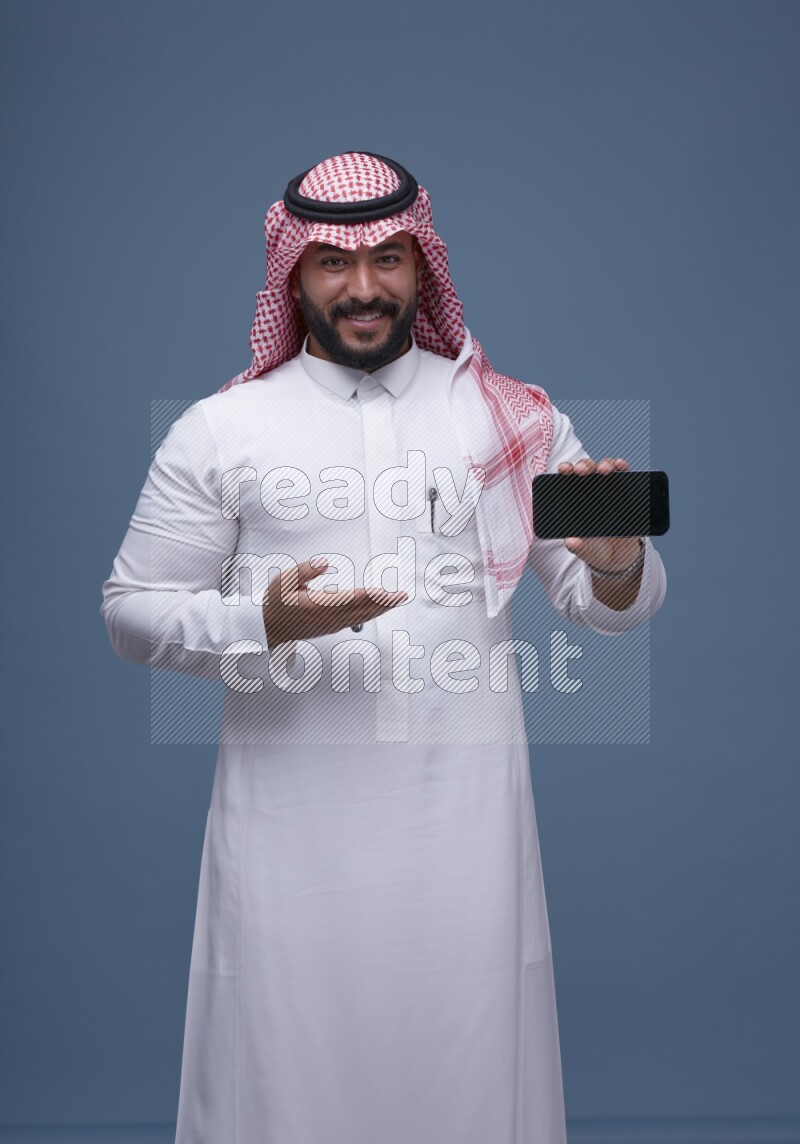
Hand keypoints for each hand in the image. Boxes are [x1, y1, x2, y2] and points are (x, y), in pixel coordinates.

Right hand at [262, 555, 406, 649]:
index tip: (387, 591)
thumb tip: (325, 562)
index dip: (372, 596)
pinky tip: (379, 608)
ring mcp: (331, 625)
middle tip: (402, 595)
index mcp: (317, 606)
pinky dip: (371, 614)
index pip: (351, 600)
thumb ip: (305, 570)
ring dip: (381, 608)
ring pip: (362, 616)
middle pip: (362, 610)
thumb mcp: (283, 581)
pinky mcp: (332, 627)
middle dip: (384, 603)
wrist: (268, 628)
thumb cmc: (276, 603)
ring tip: (397, 600)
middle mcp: (327, 618)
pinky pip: (357, 620)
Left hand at [556, 456, 641, 570]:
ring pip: (604, 468)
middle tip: (582, 471)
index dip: (565, 470)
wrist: (619, 557)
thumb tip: (571, 541)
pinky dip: (622, 467)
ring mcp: (608, 490)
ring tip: (604, 470)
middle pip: (586, 470)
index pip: (567, 481)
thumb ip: (578, 547)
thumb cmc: (596, 549)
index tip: (564, 469)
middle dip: (584, 466)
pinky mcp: (625, 492)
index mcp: (575, 502)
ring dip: (604, 464)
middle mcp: (590, 492)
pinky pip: (624, 475)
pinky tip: (621, 466)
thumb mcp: (586, 550)